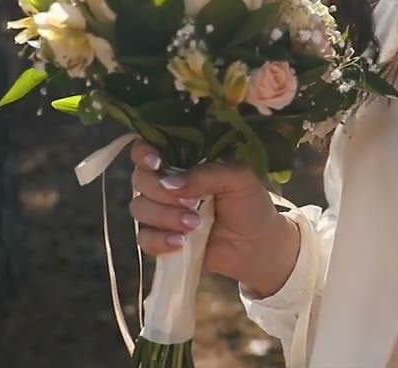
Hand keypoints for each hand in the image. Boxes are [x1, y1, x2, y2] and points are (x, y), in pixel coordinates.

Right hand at [129, 140, 299, 295]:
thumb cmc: (250, 204)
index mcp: (183, 164)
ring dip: (165, 217)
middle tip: (192, 203)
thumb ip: (206, 174)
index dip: (144, 154)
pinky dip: (159, 240)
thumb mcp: (239, 179)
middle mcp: (167, 186)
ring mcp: (162, 213)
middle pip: (139, 180)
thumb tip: (169, 183)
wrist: (257, 245)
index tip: (156, 163)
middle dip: (161, 192)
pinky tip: (181, 243)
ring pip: (139, 209)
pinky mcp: (161, 240)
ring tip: (194, 225)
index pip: (148, 151)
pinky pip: (143, 238)